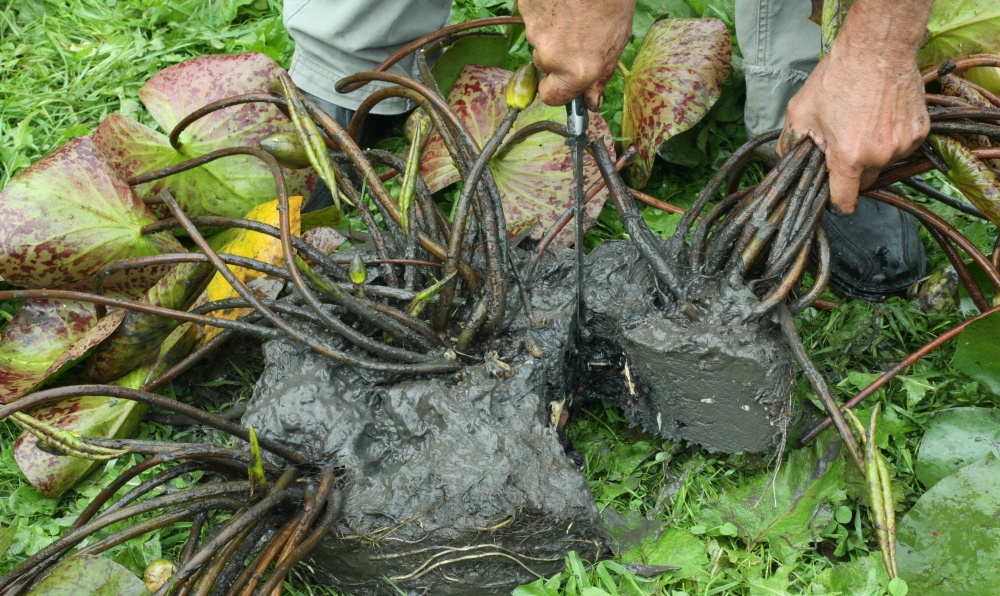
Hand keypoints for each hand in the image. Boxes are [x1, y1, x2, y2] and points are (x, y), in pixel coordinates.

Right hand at [518, 0, 634, 110]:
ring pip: (538, 40)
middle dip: (558, 54)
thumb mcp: (616, 43)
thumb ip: (600, 75)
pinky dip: (545, 11)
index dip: (557, 89)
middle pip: (545, 65)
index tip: (563, 82)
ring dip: (552, 30)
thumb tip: (591, 101)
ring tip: (573, 11)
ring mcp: (534, 31)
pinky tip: (562, 1)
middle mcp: (552, 56)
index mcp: (577, 70)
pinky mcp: (526, 9)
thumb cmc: (612, 2)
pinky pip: (533, 18)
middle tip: (578, 31)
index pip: (551, 97)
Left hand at [776, 0, 930, 213]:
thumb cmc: (837, 79)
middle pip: (865, 181)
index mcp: (848, 157)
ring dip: (874, 152)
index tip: (834, 198)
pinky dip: (892, 138)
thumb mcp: (801, 113)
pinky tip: (881, 116)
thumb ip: (789, 144)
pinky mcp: (920, 131)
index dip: (837, 202)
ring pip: (884, 163)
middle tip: (843, 144)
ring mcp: (903, 143)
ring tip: (862, 123)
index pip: (846, 201)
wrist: (878, 49)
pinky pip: (902, 146)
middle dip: (852, 171)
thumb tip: (782, 163)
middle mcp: (880, 155)